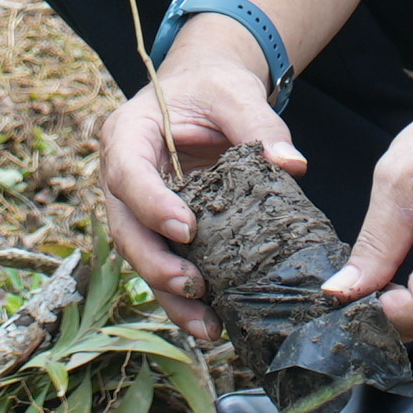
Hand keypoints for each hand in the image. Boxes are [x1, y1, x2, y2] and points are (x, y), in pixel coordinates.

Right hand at [92, 42, 301, 339]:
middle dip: (156, 264)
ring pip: (139, 256)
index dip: (153, 205)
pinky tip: (212, 321)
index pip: (129, 174)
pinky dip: (182, 295)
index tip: (188, 230)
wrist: (204, 89)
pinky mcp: (156, 227)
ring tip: (208, 326)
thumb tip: (293, 165)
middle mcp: (120, 175)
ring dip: (169, 294)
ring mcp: (134, 206)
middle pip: (125, 228)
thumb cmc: (213, 86)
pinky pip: (162, 263)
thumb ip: (261, 124)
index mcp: (128, 134)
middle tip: (195, 286)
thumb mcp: (236, 94)